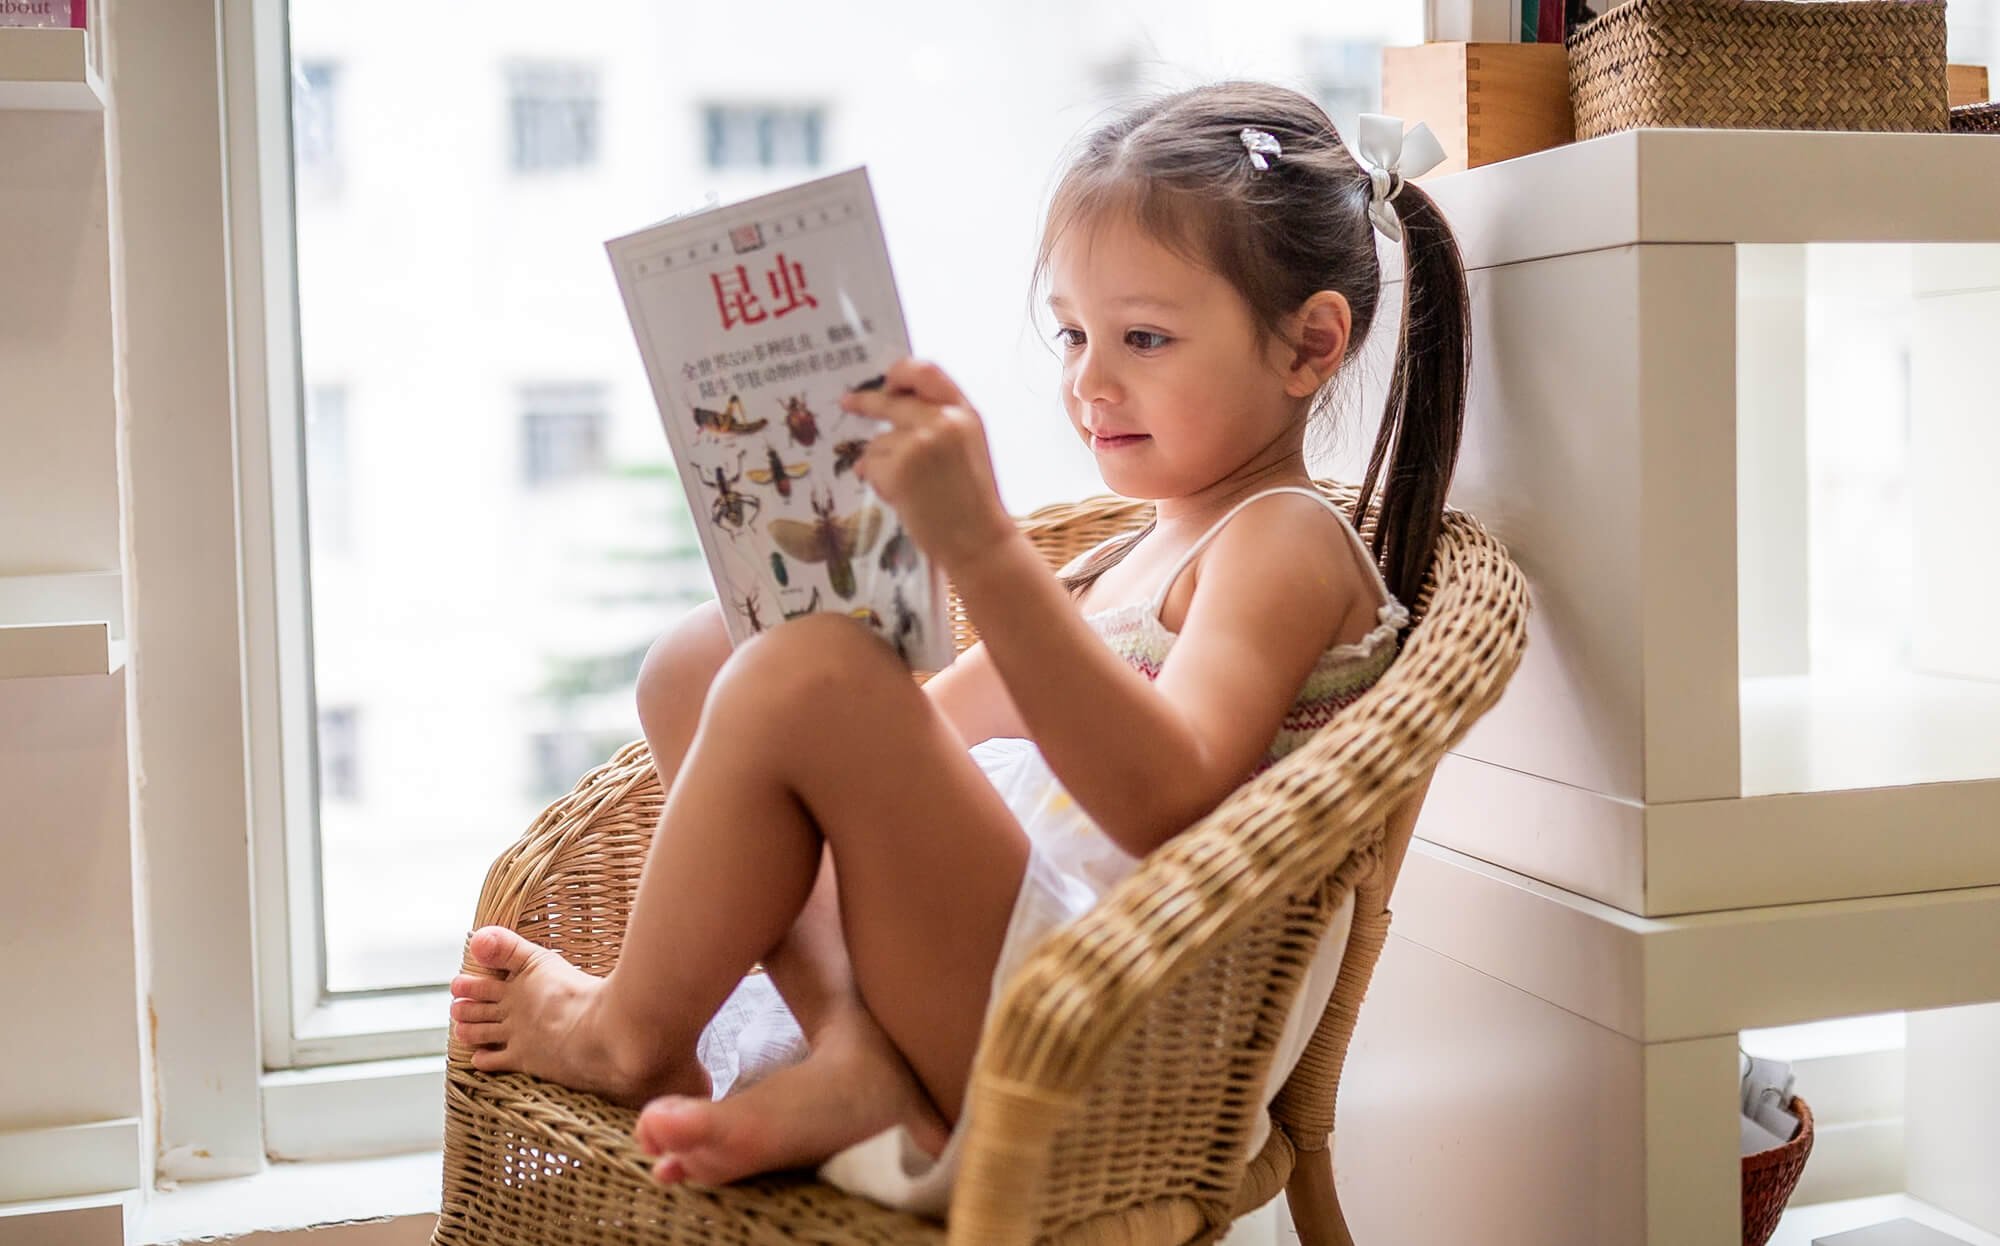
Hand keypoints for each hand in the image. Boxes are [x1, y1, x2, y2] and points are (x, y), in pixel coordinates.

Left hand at [839, 358, 1016, 573]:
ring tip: (910, 488)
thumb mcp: (968, 447)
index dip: (901, 372)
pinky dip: (877, 482)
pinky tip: (901, 498)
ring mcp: (919, 444)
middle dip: (865, 402)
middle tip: (849, 403)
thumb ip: (940, 422)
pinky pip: (870, 465)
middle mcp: (943, 421)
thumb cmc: (973, 501)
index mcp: (965, 413)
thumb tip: (894, 404)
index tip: (886, 382)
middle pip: (891, 400)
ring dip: (881, 463)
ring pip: (877, 441)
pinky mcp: (898, 468)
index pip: (927, 371)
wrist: (979, 541)